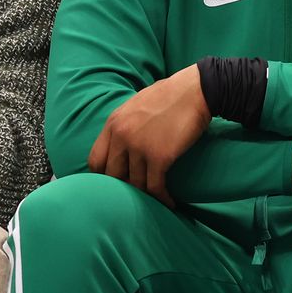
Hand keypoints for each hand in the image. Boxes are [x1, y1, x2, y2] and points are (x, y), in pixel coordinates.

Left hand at [88, 67, 210, 206]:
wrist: (196, 90)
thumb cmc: (170, 96)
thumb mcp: (136, 105)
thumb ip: (124, 125)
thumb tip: (120, 145)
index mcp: (113, 123)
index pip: (95, 160)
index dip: (103, 176)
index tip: (115, 183)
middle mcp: (121, 135)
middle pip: (112, 176)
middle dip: (124, 187)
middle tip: (138, 193)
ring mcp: (139, 147)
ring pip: (135, 184)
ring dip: (146, 194)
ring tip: (154, 200)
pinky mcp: (159, 157)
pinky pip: (154, 187)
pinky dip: (162, 198)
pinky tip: (169, 202)